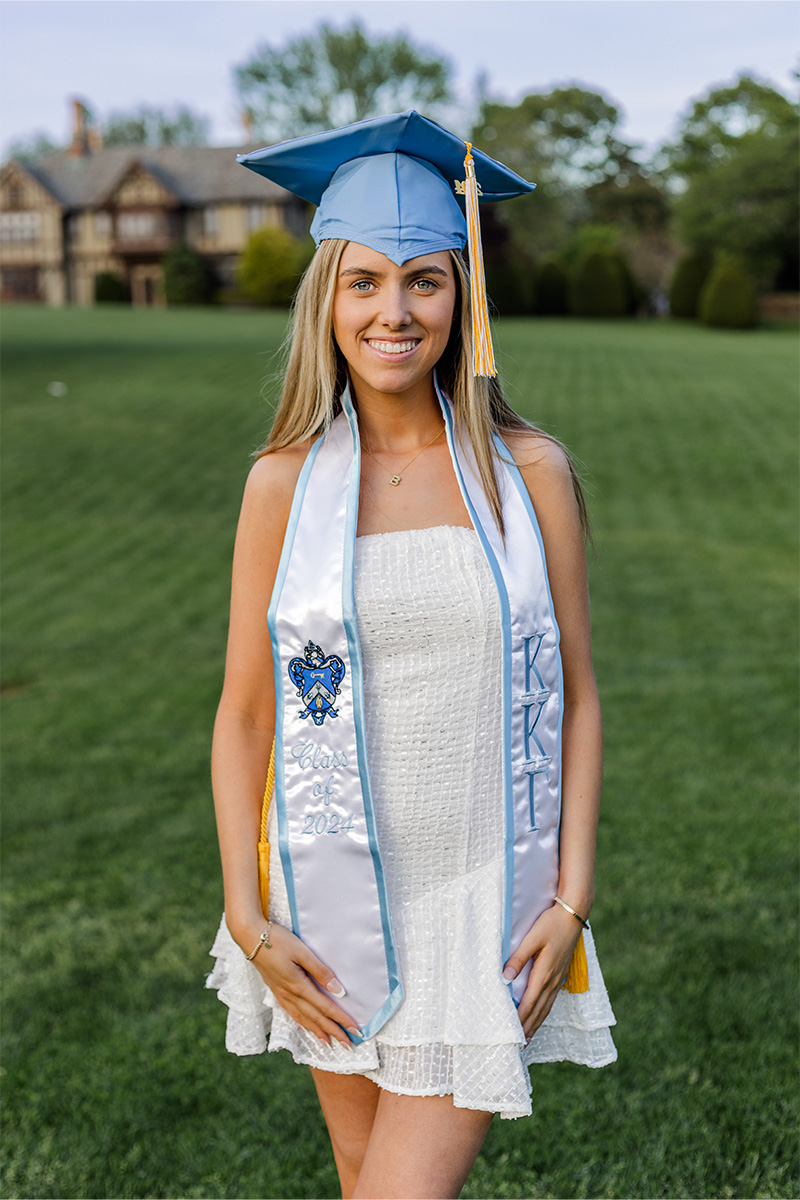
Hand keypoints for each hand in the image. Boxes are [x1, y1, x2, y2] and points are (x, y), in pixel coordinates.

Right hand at [238, 920, 359, 1047]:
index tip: (355, 1031)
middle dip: (333, 1032)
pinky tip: (306, 1025)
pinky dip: (302, 1023)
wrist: (251, 937)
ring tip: (329, 1042)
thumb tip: (339, 991)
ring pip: (303, 1018)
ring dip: (318, 1031)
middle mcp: (290, 994)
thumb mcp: (302, 951)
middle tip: (348, 1045)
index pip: (325, 1008)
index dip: (341, 1020)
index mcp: (298, 986)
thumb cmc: (278, 941)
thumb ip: (321, 971)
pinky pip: (292, 1012)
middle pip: (315, 1018)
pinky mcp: (276, 990)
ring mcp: (281, 994)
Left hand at [502, 904, 581, 1041]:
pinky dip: (544, 1011)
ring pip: (546, 1007)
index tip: (511, 1035)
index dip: (520, 1020)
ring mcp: (559, 978)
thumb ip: (518, 958)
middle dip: (528, 1028)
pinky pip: (551, 999)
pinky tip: (540, 1014)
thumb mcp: (532, 938)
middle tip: (519, 1046)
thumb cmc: (551, 924)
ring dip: (536, 1023)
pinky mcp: (561, 973)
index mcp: (544, 973)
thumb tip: (505, 978)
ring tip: (528, 1037)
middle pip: (538, 1010)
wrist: (574, 914)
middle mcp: (552, 980)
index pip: (529, 1003)